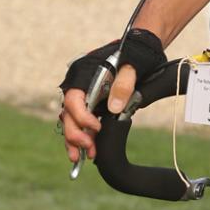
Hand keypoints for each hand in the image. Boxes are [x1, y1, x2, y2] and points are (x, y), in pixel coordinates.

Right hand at [59, 29, 166, 164]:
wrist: (141, 50)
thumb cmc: (135, 56)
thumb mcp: (132, 67)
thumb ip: (123, 85)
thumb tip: (113, 108)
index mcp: (83, 74)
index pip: (74, 99)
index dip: (81, 116)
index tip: (95, 127)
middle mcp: (79, 86)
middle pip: (68, 113)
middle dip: (75, 134)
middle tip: (88, 149)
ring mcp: (85, 96)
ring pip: (72, 121)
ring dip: (76, 140)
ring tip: (82, 158)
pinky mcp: (92, 104)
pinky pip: (82, 122)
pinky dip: (84, 136)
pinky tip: (86, 152)